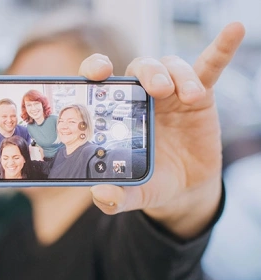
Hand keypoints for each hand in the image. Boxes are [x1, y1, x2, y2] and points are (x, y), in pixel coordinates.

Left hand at [79, 22, 245, 238]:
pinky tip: (234, 31)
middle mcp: (140, 97)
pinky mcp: (199, 96)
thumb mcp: (134, 192)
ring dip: (178, 75)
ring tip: (188, 96)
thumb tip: (102, 196)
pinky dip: (221, 49)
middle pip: (140, 68)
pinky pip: (210, 67)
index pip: (101, 81)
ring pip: (171, 67)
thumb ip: (115, 198)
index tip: (99, 71)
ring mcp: (170, 94)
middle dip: (147, 73)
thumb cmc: (150, 181)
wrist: (182, 188)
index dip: (96, 69)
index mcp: (117, 112)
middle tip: (155, 90)